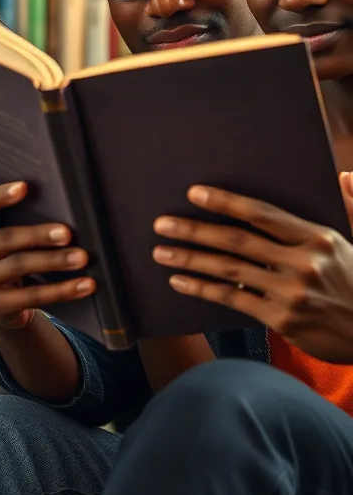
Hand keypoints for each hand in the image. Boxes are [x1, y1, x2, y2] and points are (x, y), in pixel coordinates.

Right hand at [0, 182, 94, 330]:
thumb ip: (17, 222)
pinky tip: (84, 285)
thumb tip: (59, 205)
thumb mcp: (5, 241)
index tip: (24, 186)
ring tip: (81, 257)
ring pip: (19, 266)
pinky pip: (32, 296)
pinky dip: (62, 290)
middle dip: (38, 235)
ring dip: (54, 261)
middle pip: (5, 239)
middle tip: (67, 233)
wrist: (2, 304)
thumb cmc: (8, 258)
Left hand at [152, 179, 352, 362]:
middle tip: (161, 224)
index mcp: (318, 238)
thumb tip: (344, 175)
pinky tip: (179, 281)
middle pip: (237, 240)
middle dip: (195, 230)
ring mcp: (291, 293)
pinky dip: (203, 289)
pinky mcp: (282, 320)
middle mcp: (304, 263)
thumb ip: (350, 204)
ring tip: (161, 252)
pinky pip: (232, 299)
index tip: (194, 193)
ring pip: (229, 270)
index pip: (262, 214)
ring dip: (190, 259)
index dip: (226, 202)